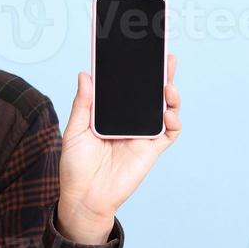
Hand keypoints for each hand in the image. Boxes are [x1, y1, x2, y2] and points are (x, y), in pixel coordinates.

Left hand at [56, 53, 181, 244]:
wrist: (84, 197)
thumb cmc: (76, 166)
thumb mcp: (75, 131)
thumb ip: (83, 104)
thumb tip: (85, 74)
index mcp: (110, 113)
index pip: (124, 86)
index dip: (132, 69)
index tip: (138, 49)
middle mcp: (128, 120)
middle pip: (148, 93)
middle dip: (159, 74)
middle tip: (166, 56)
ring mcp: (141, 134)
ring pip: (163, 108)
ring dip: (170, 94)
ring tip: (168, 83)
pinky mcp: (151, 150)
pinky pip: (168, 133)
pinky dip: (173, 121)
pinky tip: (169, 113)